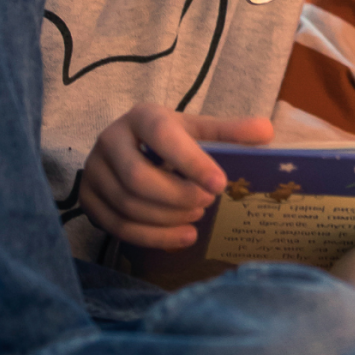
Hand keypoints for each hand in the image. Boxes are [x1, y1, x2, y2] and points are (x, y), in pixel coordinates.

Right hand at [79, 103, 272, 248]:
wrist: (130, 148)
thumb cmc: (172, 140)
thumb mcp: (198, 130)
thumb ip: (229, 132)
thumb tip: (266, 131)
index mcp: (141, 116)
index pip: (163, 135)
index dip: (191, 162)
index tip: (220, 185)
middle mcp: (110, 139)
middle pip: (139, 178)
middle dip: (177, 198)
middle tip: (207, 205)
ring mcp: (93, 170)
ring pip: (128, 205)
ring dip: (167, 218)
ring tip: (196, 218)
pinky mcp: (87, 198)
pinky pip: (116, 226)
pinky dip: (152, 237)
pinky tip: (182, 238)